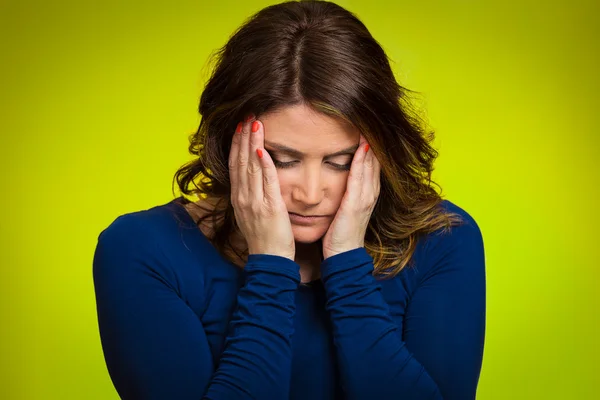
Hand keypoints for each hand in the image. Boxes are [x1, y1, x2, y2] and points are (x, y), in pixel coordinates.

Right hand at [229, 114, 295, 260]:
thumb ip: (251, 193)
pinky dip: (264, 166)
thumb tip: (253, 176)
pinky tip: (263, 150)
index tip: (240, 125)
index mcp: (239, 197)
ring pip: (251, 167)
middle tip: (247, 115)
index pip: (235, 164)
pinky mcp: (270, 208)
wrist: (270, 260)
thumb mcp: (252, 212)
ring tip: (254, 123)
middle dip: (243, 136)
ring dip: (252, 144)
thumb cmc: (265, 236)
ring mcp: (254, 202)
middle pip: (240, 161)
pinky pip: (266, 182)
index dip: (237, 143)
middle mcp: (243, 197)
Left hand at [322, 135, 380, 259]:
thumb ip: (347, 192)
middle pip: (374, 161)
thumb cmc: (341, 233)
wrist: (343, 256)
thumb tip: (341, 178)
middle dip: (373, 140)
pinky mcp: (356, 205)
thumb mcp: (346, 208)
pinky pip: (359, 179)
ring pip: (370, 166)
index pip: (372, 163)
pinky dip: (362, 162)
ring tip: (367, 125)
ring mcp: (365, 199)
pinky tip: (362, 148)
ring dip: (370, 146)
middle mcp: (370, 193)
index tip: (365, 125)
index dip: (370, 145)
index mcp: (367, 193)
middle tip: (370, 118)